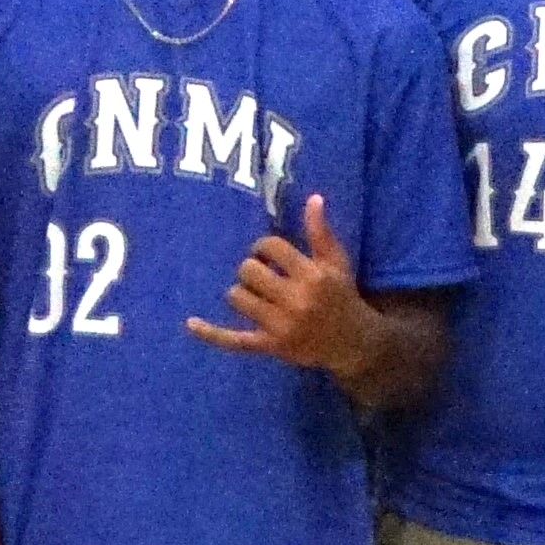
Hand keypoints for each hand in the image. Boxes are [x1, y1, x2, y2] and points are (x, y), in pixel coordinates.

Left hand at [190, 194, 382, 370]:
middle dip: (252, 268)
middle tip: (263, 276)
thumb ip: (321, 232)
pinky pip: (234, 339)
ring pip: (238, 297)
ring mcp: (281, 325)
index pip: (271, 247)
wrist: (354, 342)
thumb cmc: (342, 295)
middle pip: (249, 271)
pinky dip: (211, 333)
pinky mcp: (270, 345)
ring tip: (256, 295)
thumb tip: (313, 198)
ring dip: (241, 292)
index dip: (264, 246)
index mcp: (312, 276)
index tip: (270, 254)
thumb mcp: (337, 262)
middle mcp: (296, 300)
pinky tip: (190, 323)